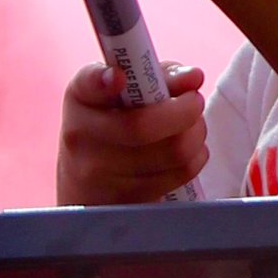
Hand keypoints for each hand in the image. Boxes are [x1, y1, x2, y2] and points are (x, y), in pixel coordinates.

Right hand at [57, 61, 207, 205]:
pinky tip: (187, 151)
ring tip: (193, 126)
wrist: (88, 184)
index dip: (102, 81)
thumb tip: (193, 77)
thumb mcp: (125, 92)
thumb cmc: (114, 124)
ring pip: (171, 152)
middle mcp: (82, 138)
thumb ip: (159, 76)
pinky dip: (195, 158)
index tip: (119, 77)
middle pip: (143, 126)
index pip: (87, 85)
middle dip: (185, 111)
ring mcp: (101, 177)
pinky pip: (178, 175)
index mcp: (80, 98)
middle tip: (195, 101)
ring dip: (196, 134)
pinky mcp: (127, 201)